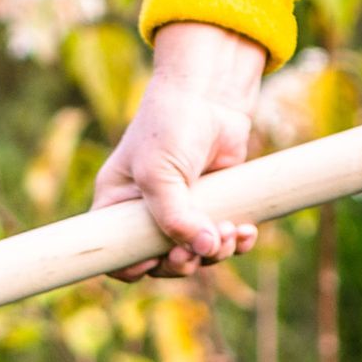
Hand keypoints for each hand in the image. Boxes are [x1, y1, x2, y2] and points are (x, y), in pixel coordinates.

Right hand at [92, 22, 264, 279]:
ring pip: (196, 254)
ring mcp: (183, 210)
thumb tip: (204, 250)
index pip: (116, 254)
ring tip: (229, 232)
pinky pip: (223, 239)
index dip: (132, 267)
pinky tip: (245, 231)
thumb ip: (174, 217)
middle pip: (160, 262)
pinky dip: (236, 241)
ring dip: (215, 252)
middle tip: (197, 252)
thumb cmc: (168, 126)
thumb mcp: (160, 173)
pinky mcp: (215, 204)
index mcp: (118, 206)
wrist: (210, 94)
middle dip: (182, 262)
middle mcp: (147, 212)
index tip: (155, 260)